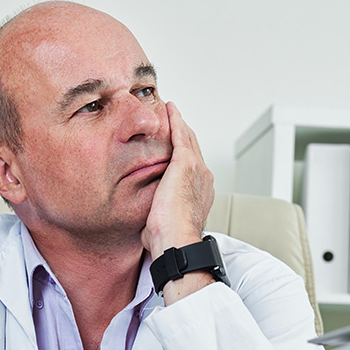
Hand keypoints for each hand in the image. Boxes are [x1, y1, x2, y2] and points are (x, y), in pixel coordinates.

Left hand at [141, 102, 214, 258]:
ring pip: (188, 138)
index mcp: (200, 193)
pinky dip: (175, 119)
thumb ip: (157, 214)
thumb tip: (146, 220)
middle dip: (182, 133)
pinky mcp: (185, 163)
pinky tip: (169, 108)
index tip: (174, 146)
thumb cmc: (168, 241)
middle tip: (173, 120)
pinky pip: (180, 134)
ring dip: (179, 123)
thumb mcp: (162, 224)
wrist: (176, 242)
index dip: (183, 154)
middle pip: (193, 148)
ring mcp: (197, 168)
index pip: (191, 166)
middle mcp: (203, 178)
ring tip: (170, 110)